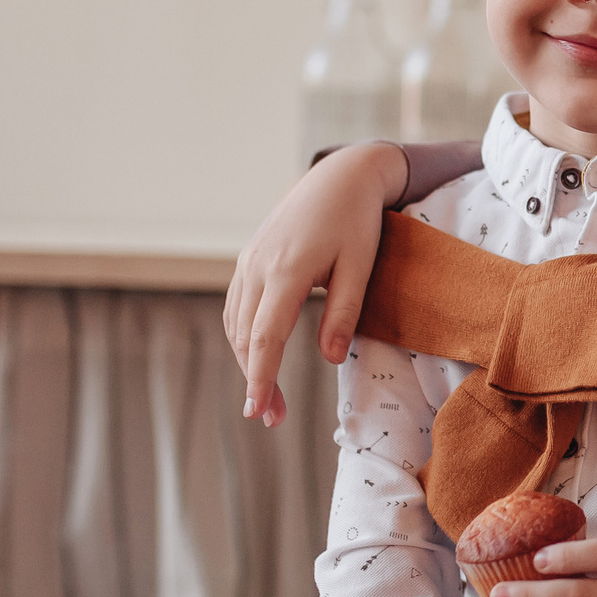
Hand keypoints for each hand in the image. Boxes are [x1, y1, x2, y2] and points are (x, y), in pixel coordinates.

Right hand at [222, 141, 406, 425]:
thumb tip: (330, 358)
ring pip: (236, 325)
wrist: (339, 177)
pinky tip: (256, 357)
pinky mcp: (249, 260)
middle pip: (246, 337)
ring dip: (247, 363)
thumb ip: (345, 312)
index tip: (259, 412)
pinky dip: (243, 337)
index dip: (261, 378)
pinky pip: (236, 307)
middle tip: (272, 419)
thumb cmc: (356, 220)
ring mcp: (248, 262)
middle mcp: (257, 267)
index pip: (265, 337)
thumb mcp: (360, 266)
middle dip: (255, 380)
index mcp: (286, 270)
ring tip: (268, 398)